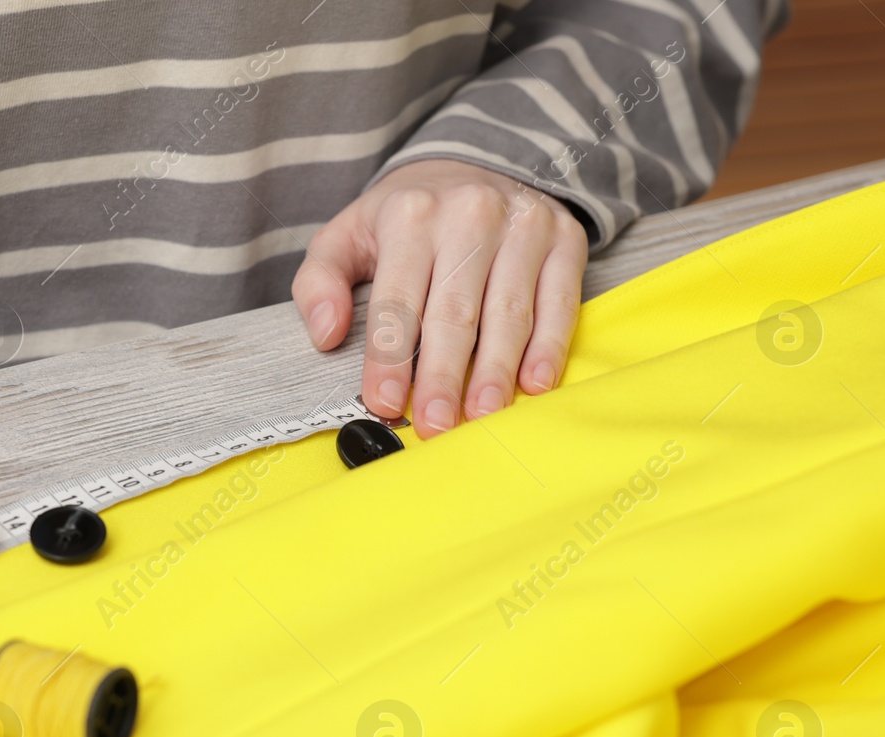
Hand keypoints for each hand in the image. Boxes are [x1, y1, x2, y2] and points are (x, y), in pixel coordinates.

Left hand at [292, 159, 588, 436]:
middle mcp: (470, 215)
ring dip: (496, 371)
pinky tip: (534, 385)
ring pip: (509, 312)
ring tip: (483, 416)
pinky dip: (548, 347)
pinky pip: (558, 303)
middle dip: (444, 376)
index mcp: (410, 216)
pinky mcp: (564, 241)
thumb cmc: (405, 217)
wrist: (475, 163)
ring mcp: (523, 226)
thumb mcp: (346, 234)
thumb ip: (319, 282)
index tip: (385, 403)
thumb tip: (326, 334)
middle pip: (454, 312)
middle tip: (436, 425)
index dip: (390, 357)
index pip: (397, 300)